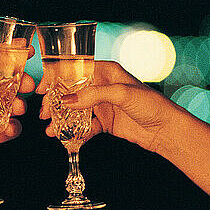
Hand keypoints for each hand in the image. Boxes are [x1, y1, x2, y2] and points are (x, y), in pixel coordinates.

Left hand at [0, 49, 34, 189]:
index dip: (5, 54)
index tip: (24, 48)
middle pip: (2, 83)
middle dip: (18, 81)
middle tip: (27, 84)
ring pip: (8, 106)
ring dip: (17, 105)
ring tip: (17, 109)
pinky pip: (6, 129)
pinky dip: (12, 128)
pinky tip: (9, 129)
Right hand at [36, 61, 181, 151]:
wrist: (167, 131)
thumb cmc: (151, 105)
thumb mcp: (122, 94)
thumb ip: (93, 95)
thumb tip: (67, 101)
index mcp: (106, 71)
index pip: (75, 70)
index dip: (56, 78)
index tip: (42, 88)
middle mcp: (102, 86)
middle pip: (71, 91)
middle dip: (55, 102)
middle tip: (44, 113)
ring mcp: (103, 105)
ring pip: (76, 110)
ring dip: (62, 119)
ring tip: (51, 130)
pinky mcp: (106, 122)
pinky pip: (85, 126)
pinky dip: (75, 133)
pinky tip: (66, 139)